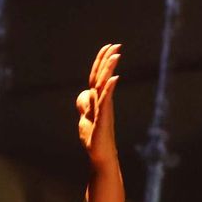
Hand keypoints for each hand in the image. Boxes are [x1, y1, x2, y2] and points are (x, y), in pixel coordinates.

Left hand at [76, 43, 120, 167]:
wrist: (100, 156)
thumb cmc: (94, 138)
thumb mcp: (85, 118)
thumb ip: (84, 104)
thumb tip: (84, 92)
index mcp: (97, 99)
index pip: (98, 76)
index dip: (102, 61)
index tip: (109, 46)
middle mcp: (102, 101)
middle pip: (102, 77)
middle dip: (108, 60)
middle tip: (117, 45)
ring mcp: (103, 109)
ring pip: (105, 86)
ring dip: (109, 70)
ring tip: (116, 56)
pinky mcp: (103, 119)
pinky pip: (105, 101)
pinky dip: (109, 89)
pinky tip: (113, 79)